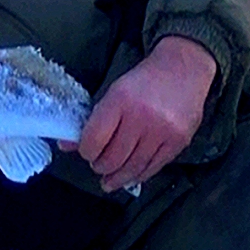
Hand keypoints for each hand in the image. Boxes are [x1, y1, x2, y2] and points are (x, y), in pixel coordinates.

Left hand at [60, 36, 216, 192]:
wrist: (183, 68)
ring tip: (109, 181)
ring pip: (133, 167)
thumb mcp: (112, 92)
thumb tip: (66, 145)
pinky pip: (153, 167)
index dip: (86, 152)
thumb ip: (91, 120)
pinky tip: (130, 177)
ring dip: (117, 178)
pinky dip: (139, 176)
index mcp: (119, 100)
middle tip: (98, 166)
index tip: (86, 152)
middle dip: (101, 166)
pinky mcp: (179, 141)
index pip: (94, 141)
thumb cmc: (143, 82)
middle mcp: (141, 117)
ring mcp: (162, 131)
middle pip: (113, 158)